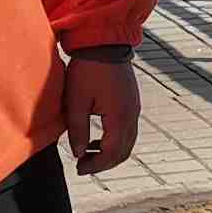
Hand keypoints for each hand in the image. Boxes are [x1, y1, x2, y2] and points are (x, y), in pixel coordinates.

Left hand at [63, 50, 141, 173]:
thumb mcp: (76, 101)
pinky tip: (98, 138)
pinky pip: (128, 130)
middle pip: (123, 151)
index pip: (111, 152)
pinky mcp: (132, 102)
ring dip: (110, 152)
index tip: (79, 168)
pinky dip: (115, 140)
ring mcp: (134, 108)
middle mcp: (132, 115)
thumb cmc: (86, 70)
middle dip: (104, 163)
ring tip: (89, 153)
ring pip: (128, 142)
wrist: (104, 44)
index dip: (96, 165)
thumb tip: (79, 153)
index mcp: (119, 117)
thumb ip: (78, 130)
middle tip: (83, 166)